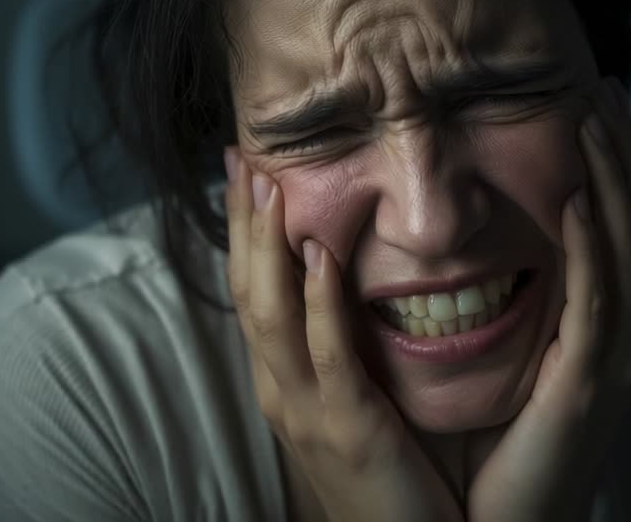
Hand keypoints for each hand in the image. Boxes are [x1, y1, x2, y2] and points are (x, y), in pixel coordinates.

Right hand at [224, 151, 463, 521]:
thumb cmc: (389, 471)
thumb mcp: (355, 398)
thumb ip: (344, 346)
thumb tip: (343, 283)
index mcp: (283, 380)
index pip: (253, 290)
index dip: (243, 231)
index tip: (243, 170)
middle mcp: (280, 390)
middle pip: (248, 292)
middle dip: (242, 225)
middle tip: (241, 158)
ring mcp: (305, 410)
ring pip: (271, 315)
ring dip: (267, 248)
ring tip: (269, 188)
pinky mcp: (346, 427)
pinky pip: (326, 355)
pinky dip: (317, 303)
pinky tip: (318, 257)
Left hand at [465, 78, 630, 520]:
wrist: (508, 518)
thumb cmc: (515, 434)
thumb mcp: (538, 344)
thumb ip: (546, 288)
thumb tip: (532, 221)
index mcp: (628, 320)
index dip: (628, 159)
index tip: (597, 102)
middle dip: (626, 152)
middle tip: (597, 91)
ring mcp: (623, 357)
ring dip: (614, 179)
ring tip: (589, 122)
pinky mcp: (592, 380)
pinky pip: (599, 299)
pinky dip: (594, 245)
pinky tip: (576, 197)